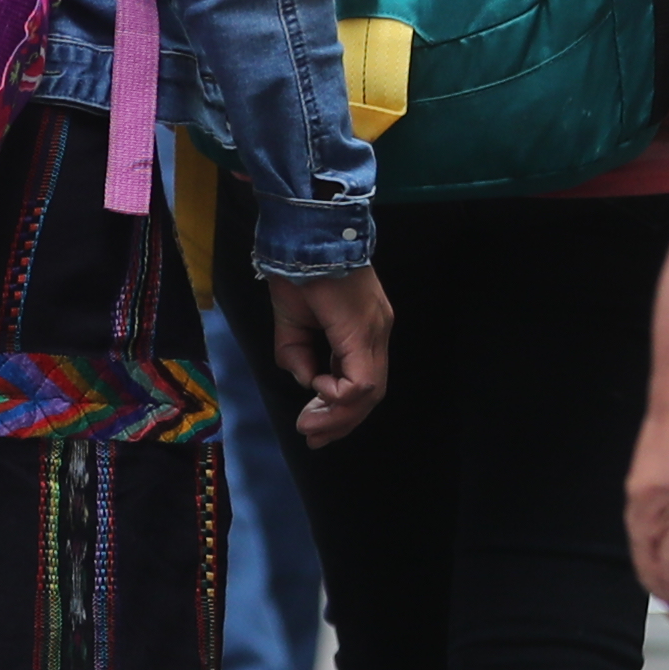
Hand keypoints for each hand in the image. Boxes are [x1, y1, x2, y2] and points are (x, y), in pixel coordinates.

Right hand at [262, 268, 391, 443]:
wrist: (303, 232)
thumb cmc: (296, 269)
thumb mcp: (291, 320)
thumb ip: (296, 354)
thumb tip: (307, 381)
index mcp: (364, 329)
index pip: (362, 380)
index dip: (339, 408)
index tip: (309, 420)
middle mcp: (377, 332)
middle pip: (370, 393)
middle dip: (340, 421)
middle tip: (313, 437)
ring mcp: (375, 331)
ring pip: (369, 390)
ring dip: (338, 415)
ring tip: (310, 427)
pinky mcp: (364, 331)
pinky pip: (360, 378)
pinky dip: (338, 393)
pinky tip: (316, 391)